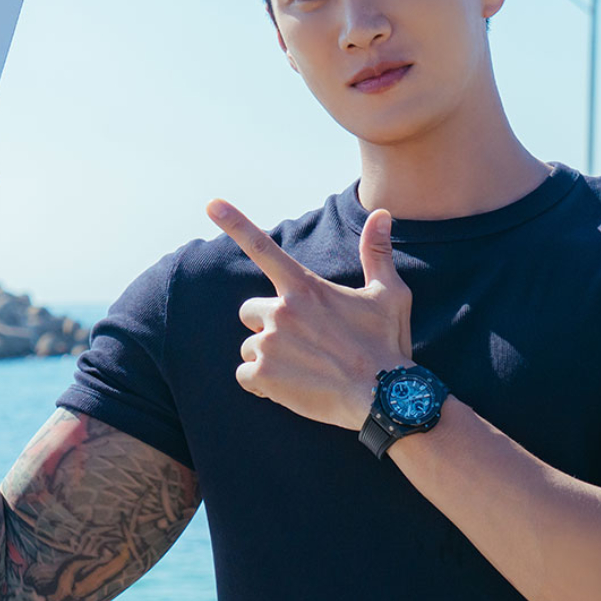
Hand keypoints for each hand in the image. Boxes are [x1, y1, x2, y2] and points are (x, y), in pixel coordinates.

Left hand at [206, 198, 412, 430]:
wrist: (384, 396)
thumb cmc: (386, 345)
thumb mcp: (389, 294)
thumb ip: (376, 253)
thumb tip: (382, 215)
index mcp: (305, 287)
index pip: (263, 247)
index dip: (234, 223)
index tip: (211, 204)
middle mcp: (282, 311)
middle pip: (251, 311)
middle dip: (268, 326)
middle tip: (303, 343)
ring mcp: (270, 344)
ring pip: (250, 346)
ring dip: (268, 357)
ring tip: (304, 369)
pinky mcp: (264, 376)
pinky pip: (245, 376)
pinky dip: (261, 384)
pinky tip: (289, 387)